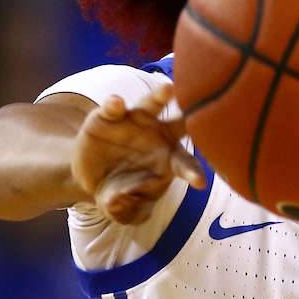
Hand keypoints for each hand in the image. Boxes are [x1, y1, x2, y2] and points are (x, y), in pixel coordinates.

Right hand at [71, 82, 206, 224]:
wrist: (92, 178)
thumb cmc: (121, 194)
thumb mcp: (124, 210)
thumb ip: (125, 210)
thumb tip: (116, 200)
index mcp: (171, 159)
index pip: (186, 164)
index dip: (192, 173)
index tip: (199, 183)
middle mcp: (158, 135)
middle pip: (180, 123)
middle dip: (194, 115)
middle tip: (206, 107)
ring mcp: (135, 122)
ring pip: (151, 104)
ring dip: (159, 96)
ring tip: (168, 88)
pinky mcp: (108, 116)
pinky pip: (113, 107)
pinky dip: (114, 104)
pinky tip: (116, 103)